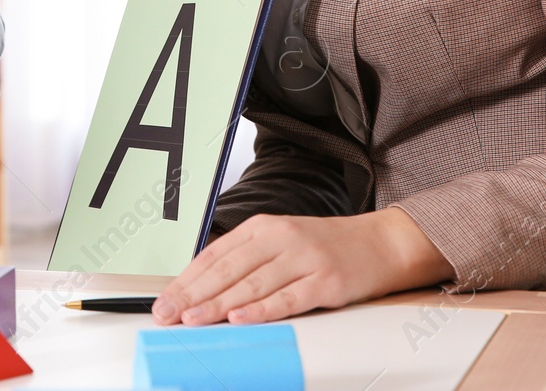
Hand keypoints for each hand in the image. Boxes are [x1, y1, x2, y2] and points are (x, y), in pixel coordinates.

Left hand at [151, 207, 452, 325]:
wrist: (380, 243)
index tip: (165, 300)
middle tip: (169, 313)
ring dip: (219, 304)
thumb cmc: (326, 247)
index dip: (186, 279)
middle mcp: (281, 238)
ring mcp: (304, 259)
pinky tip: (242, 317)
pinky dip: (262, 309)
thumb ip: (247, 260)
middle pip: (228, 268)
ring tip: (194, 319)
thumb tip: (204, 287)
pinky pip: (288, 298)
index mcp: (264, 227)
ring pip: (252, 283)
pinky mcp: (325, 281)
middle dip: (193, 293)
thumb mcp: (281, 242)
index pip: (215, 254)